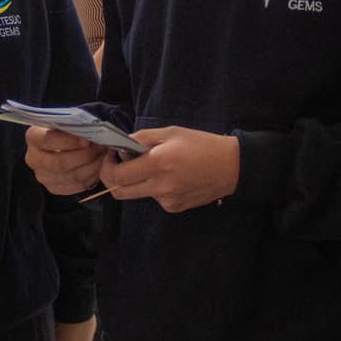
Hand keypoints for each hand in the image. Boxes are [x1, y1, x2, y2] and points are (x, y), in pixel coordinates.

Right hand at [25, 126, 110, 195]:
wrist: (60, 145)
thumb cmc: (64, 130)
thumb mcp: (65, 122)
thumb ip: (73, 125)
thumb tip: (92, 130)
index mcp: (33, 137)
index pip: (48, 139)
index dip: (69, 141)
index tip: (86, 140)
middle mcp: (33, 159)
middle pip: (60, 163)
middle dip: (85, 156)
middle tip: (100, 148)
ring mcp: (43, 176)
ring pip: (71, 176)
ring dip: (92, 166)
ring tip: (103, 156)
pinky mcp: (54, 188)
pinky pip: (76, 186)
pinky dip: (91, 176)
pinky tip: (98, 166)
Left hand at [97, 127, 238, 212]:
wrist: (232, 167)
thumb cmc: (202, 144)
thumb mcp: (171, 133)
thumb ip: (142, 139)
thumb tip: (121, 146)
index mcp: (158, 164)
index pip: (117, 175)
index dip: (107, 166)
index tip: (112, 155)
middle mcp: (160, 186)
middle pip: (120, 192)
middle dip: (113, 178)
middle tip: (120, 164)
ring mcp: (167, 200)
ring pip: (137, 193)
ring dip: (137, 181)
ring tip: (157, 166)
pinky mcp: (174, 207)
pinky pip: (154, 197)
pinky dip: (154, 187)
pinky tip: (172, 177)